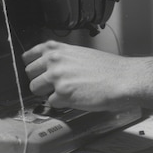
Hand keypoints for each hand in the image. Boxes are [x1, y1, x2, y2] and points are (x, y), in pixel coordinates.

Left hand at [23, 41, 152, 111]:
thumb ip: (63, 58)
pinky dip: (61, 103)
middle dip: (39, 81)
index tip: (33, 69)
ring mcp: (57, 77)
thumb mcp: (82, 53)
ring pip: (35, 89)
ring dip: (47, 93)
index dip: (31, 64)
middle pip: (29, 73)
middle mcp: (55, 60)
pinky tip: (75, 98)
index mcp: (59, 48)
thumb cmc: (108, 68)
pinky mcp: (62, 95)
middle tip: (52, 85)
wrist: (123, 79)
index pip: (30, 55)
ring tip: (65, 92)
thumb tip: (51, 67)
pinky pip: (51, 103)